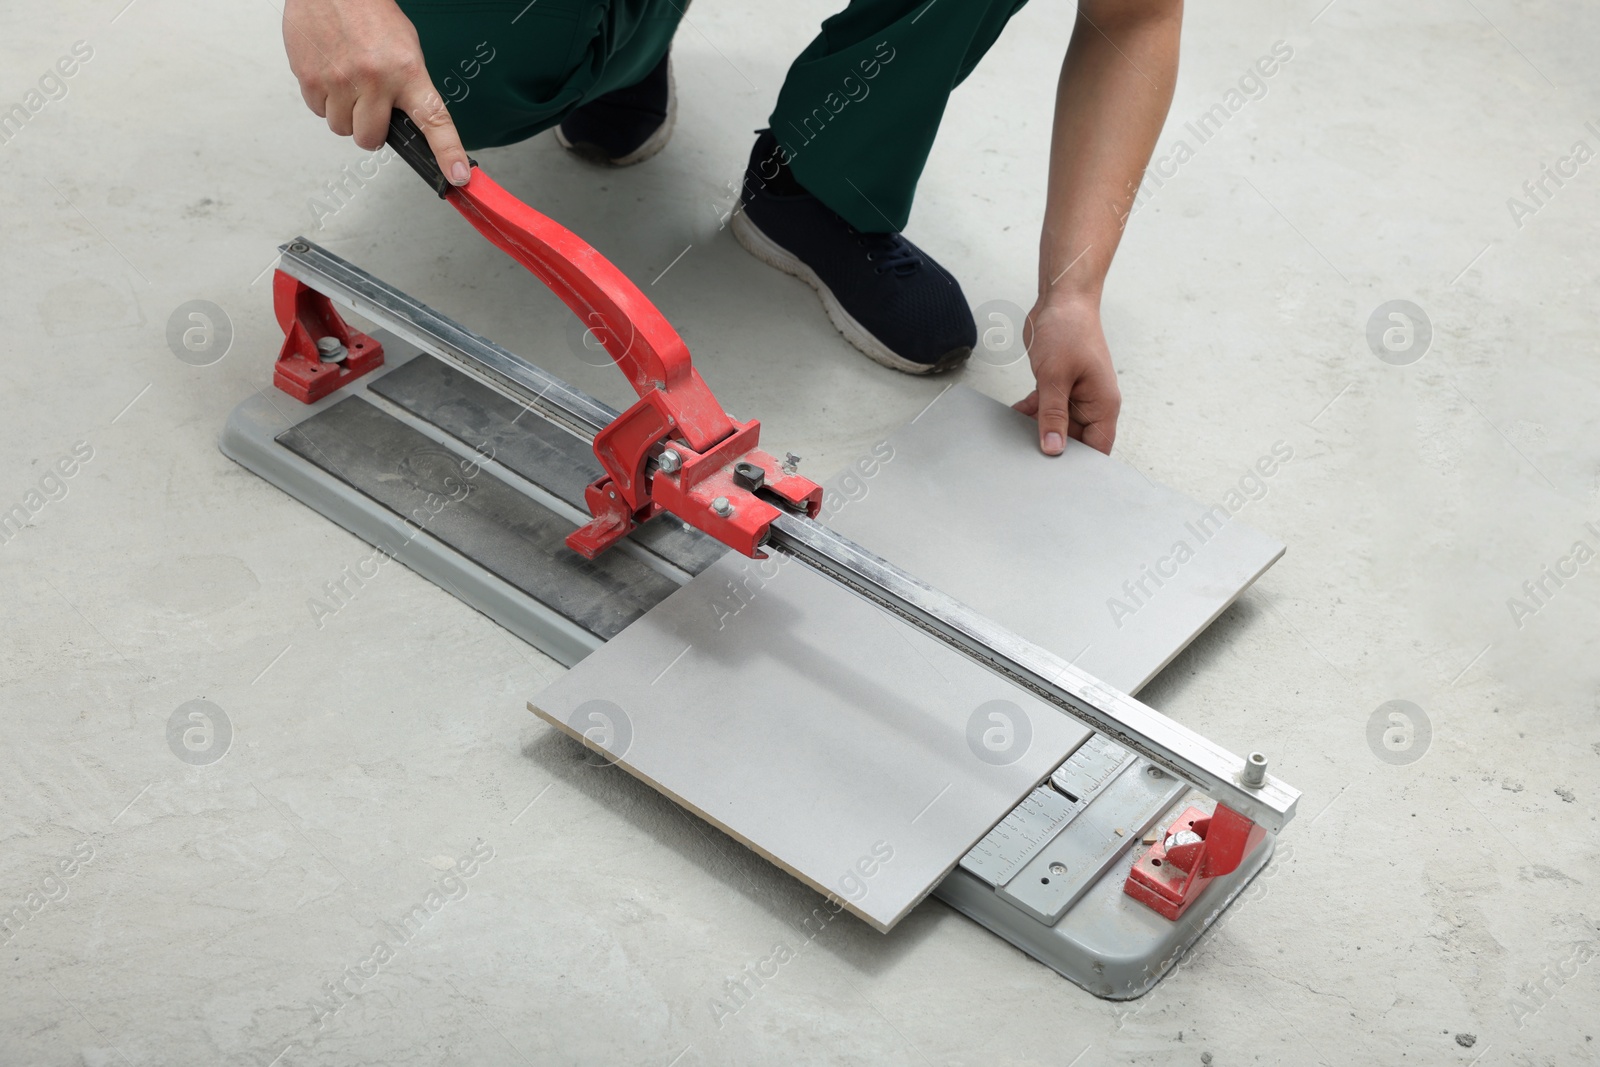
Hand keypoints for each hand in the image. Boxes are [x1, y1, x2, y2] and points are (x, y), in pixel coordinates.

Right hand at [282, 0, 469, 183]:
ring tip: (348, 81)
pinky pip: (318, 111)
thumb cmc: (369, 13)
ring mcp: (339, 81)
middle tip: (370, 107)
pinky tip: (330, 73)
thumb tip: (408, 123)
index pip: (434, 120)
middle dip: (370, 130)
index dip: (447, 152)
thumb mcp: (405, 47)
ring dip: (345, 114)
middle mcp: (374, 79)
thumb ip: (407, 87)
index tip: (457, 176)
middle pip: (370, 139)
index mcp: (407, 72)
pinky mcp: (309, 78)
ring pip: (342, 129)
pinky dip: (324, 100)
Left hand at [1011, 294, 1121, 455]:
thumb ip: (1052, 415)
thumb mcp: (1056, 378)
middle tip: (1028, 458)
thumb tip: (1053, 448)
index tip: (1059, 478)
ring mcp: (1074, 395)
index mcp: (1103, 405)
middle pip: (1074, 440)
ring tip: (1017, 437)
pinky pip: (1045, 409)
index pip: (1097, 448)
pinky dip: (1031, 413)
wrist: (1061, 300)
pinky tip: (1015, 415)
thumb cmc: (1069, 331)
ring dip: (1037, 429)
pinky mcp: (1058, 386)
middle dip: (1053, 447)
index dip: (1082, 466)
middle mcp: (1091, 403)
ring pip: (1056, 425)